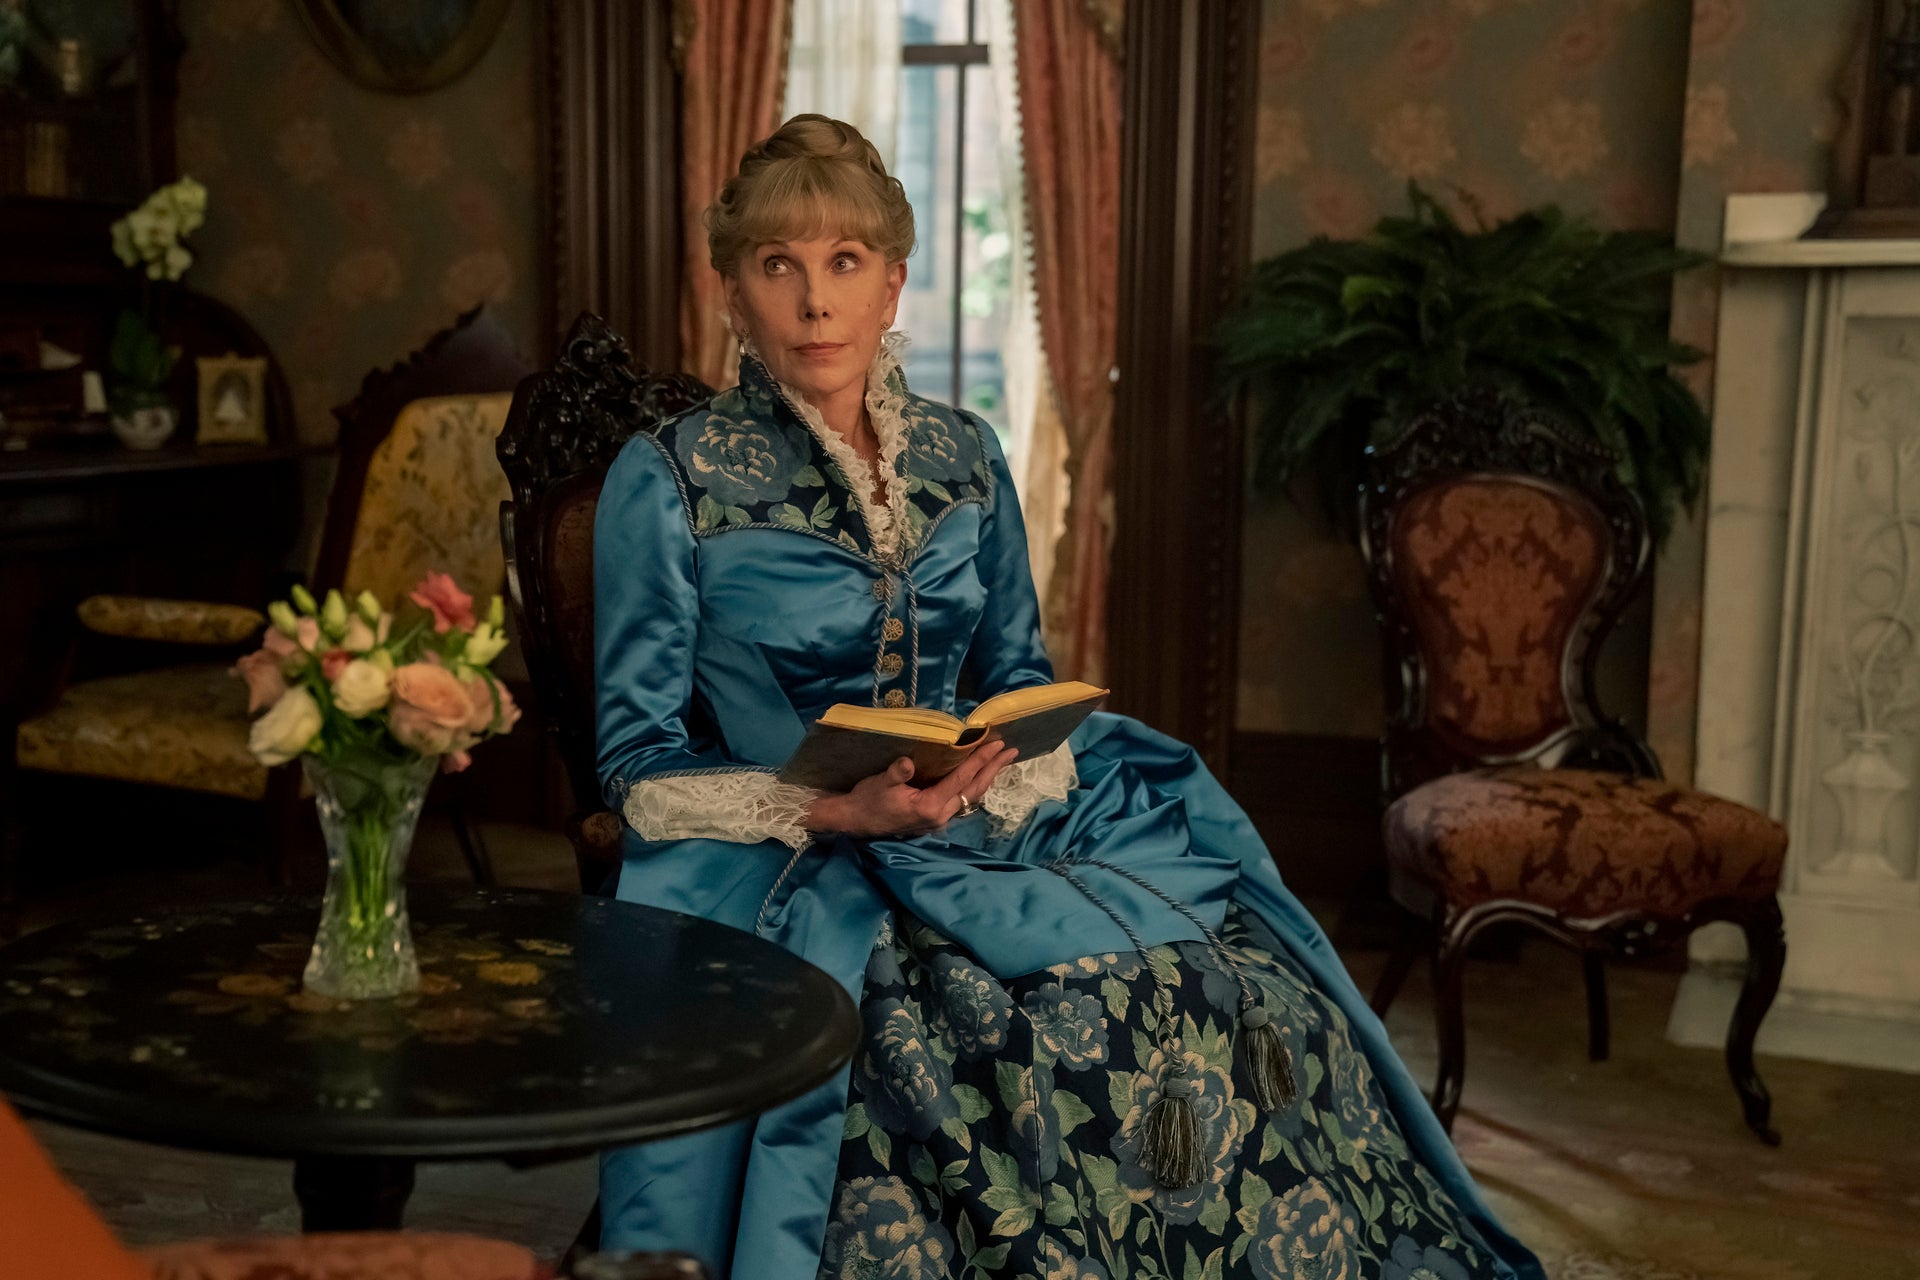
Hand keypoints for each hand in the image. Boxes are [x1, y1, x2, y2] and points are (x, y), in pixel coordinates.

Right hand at [807, 742, 1019, 836]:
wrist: (855, 822)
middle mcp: (940, 815)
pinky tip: (980, 774)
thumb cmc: (867, 801)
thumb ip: (896, 773)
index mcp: (929, 806)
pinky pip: (962, 798)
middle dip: (994, 769)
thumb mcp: (879, 783)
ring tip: (1002, 760)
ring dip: (987, 777)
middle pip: (974, 790)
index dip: (980, 761)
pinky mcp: (935, 816)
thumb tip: (908, 762)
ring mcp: (939, 818)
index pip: (961, 780)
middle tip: (1011, 751)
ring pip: (971, 796)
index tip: (997, 745)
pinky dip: (974, 784)